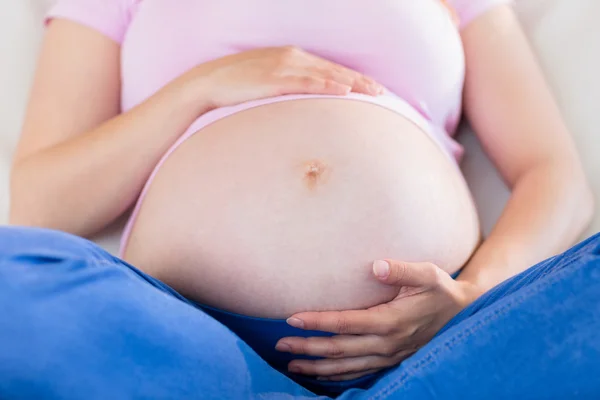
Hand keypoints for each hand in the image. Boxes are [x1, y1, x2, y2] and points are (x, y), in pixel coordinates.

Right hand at [177, 46, 383, 108]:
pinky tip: (343, 91)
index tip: (372, 88)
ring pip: (325, 75)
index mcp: (291, 57)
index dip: (352, 77)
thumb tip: (302, 103)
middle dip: (359, 81)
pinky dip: (326, 86)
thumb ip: (287, 87)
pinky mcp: (274, 79)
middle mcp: (292, 58)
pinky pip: (306, 83)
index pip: (329, 68)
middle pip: (333, 70)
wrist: (209, 82)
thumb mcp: (266, 82)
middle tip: (383, 92)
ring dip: (351, 84)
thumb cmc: (237, 85)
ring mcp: (283, 67)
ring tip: (372, 93)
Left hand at [275, 260, 483, 380]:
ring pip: (345, 366)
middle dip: (308, 347)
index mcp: (390, 321)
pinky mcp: (390, 361)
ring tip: (291, 363)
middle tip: (280, 344)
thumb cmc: (441, 291)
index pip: (345, 323)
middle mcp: (386, 343)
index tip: (292, 318)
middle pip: (339, 349)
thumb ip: (402, 270)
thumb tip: (375, 265)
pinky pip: (359, 372)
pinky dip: (336, 376)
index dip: (318, 321)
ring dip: (317, 366)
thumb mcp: (428, 274)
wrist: (463, 314)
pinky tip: (320, 375)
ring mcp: (388, 356)